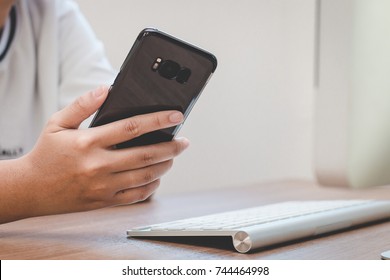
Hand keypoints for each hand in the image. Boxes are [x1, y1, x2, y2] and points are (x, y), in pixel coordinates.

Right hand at [0, 87, 188, 222]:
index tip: (176, 116)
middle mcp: (98, 165)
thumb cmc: (46, 153)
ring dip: (165, 165)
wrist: (31, 189)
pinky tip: (157, 177)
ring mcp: (103, 186)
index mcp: (88, 142)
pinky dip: (152, 186)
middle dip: (171, 147)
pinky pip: (136, 195)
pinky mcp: (105, 201)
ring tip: (173, 156)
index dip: (158, 120)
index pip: (132, 127)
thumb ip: (82, 105)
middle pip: (146, 154)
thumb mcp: (57, 123)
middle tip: (184, 141)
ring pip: (145, 176)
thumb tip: (106, 89)